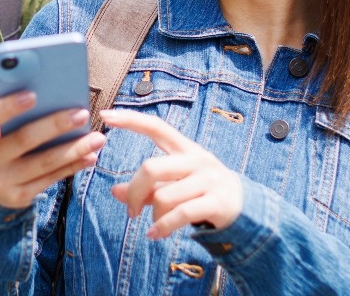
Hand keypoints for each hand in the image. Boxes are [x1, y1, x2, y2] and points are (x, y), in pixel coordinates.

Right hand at [0, 94, 104, 208]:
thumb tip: (11, 93)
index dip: (8, 108)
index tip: (33, 94)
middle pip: (23, 140)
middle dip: (55, 125)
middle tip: (82, 113)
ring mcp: (1, 183)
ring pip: (43, 163)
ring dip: (74, 149)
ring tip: (98, 137)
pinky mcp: (18, 197)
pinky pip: (50, 179)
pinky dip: (72, 167)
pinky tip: (90, 156)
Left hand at [102, 109, 241, 239]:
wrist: (244, 207)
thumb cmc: (201, 191)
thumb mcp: (174, 184)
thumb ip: (146, 187)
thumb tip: (114, 191)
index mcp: (184, 148)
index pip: (156, 127)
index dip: (131, 120)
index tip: (105, 115)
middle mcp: (196, 160)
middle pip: (152, 168)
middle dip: (134, 192)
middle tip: (131, 211)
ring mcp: (208, 180)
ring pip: (164, 196)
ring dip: (152, 215)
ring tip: (153, 226)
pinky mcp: (216, 201)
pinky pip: (181, 213)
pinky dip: (163, 227)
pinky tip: (154, 235)